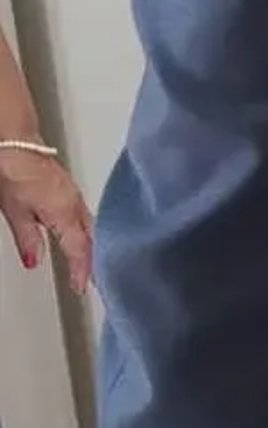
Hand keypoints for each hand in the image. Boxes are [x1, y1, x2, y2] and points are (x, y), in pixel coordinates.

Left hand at [0, 147, 91, 295]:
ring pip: (89, 224)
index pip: (79, 249)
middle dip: (93, 259)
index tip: (81, 287)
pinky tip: (78, 230)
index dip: (81, 270)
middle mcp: (73, 202)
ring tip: (88, 259)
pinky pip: (83, 212)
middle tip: (93, 278)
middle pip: (90, 238)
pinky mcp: (67, 184)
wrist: (15, 140)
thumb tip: (35, 260)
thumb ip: (29, 238)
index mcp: (64, 212)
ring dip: (90, 243)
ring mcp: (72, 192)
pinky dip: (84, 227)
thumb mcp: (15, 211)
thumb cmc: (14, 169)